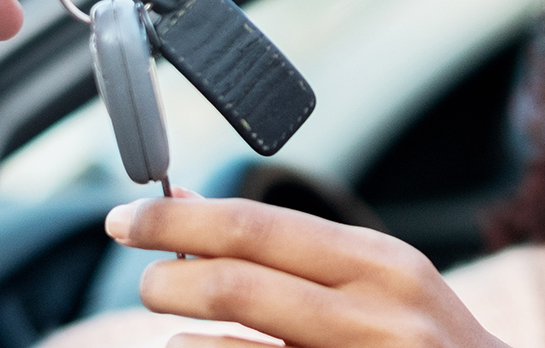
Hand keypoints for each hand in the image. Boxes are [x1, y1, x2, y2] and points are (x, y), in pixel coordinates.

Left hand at [104, 193, 507, 347]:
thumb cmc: (420, 342)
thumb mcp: (377, 282)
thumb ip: (291, 252)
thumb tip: (186, 210)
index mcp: (380, 263)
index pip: (256, 226)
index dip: (177, 220)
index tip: (124, 219)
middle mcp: (373, 314)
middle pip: (232, 283)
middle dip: (165, 278)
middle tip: (147, 281)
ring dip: (180, 340)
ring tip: (177, 333)